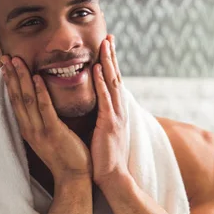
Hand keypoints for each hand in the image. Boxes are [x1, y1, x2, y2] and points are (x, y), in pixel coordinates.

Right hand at [1, 56, 91, 183]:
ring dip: (21, 79)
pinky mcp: (54, 133)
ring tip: (17, 61)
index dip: (10, 82)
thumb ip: (45, 119)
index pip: (16, 101)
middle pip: (17, 97)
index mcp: (29, 128)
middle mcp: (30, 128)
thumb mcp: (51, 134)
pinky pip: (45, 109)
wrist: (74, 177)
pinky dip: (40, 92)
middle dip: (11, 76)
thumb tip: (44, 102)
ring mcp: (40, 131)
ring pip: (27, 100)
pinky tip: (36, 78)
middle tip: (6, 56)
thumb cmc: (66, 155)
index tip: (7, 65)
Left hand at [90, 35, 129, 187]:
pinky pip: (105, 99)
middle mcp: (119, 110)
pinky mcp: (109, 124)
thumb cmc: (104, 157)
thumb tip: (94, 107)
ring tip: (105, 44)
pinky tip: (98, 68)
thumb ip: (100, 116)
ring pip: (113, 83)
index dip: (111, 64)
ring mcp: (116, 116)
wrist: (111, 177)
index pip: (113, 83)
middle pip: (116, 77)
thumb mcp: (103, 131)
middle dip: (112, 56)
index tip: (107, 47)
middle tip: (108, 37)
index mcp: (116, 112)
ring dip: (109, 62)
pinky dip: (102, 82)